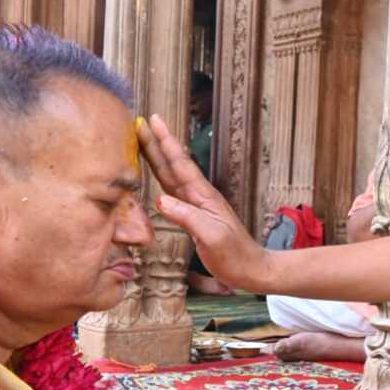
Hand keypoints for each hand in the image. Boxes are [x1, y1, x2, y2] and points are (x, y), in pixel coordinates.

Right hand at [137, 115, 264, 289]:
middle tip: (139, 122)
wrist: (250, 270)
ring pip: (171, 175)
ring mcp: (197, 205)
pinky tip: (155, 175)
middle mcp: (199, 196)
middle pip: (172, 164)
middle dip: (156, 142)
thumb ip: (188, 217)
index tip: (153, 120)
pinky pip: (172, 191)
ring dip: (157, 157)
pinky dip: (161, 179)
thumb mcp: (212, 236)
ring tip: (142, 141)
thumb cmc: (234, 255)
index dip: (165, 142)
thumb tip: (160, 200)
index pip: (180, 163)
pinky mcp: (194, 216)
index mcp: (203, 196)